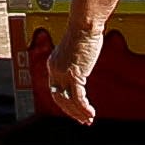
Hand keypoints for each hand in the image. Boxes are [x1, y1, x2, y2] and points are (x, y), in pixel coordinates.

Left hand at [50, 11, 106, 125]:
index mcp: (53, 64)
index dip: (65, 102)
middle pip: (59, 98)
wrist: (85, 24)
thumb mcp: (75, 51)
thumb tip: (81, 68)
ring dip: (79, 113)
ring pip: (68, 101)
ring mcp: (63, 73)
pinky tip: (91, 113)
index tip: (75, 110)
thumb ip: (75, 62)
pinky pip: (78, 98)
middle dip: (71, 112)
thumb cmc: (83, 33)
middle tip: (82, 120)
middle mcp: (55, 70)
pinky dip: (84, 108)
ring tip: (88, 120)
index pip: (55, 90)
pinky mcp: (74, 74)